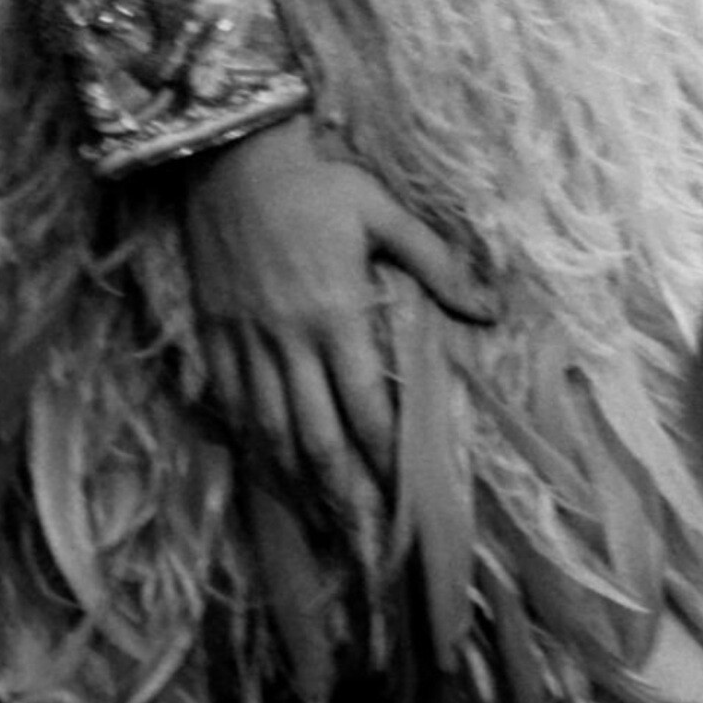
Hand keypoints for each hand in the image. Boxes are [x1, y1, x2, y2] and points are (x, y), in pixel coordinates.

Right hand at [180, 112, 495, 568]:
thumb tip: (488, 309)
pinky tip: (263, 471)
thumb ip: (436, 262)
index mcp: (334, 313)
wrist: (228, 153)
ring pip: (269, 431)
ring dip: (296, 486)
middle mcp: (288, 339)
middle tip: (366, 550)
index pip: (365, 407)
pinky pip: (228, 402)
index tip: (407, 506)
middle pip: (316, 438)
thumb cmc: (312, 179)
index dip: (386, 462)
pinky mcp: (214, 332)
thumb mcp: (381, 210)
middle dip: (344, 499)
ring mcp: (245, 340)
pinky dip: (246, 444)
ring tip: (320, 531)